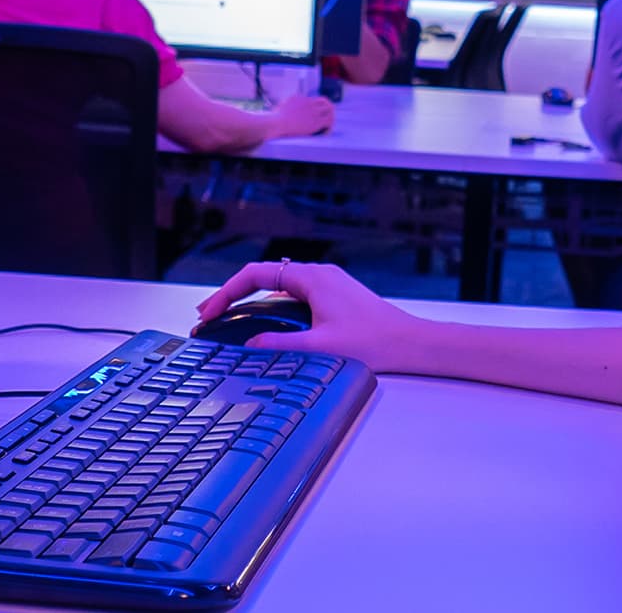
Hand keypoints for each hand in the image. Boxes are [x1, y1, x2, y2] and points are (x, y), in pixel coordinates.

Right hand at [195, 260, 418, 366]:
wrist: (411, 343)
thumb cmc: (374, 342)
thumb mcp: (320, 347)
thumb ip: (280, 345)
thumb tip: (249, 346)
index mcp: (312, 278)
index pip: (256, 274)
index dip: (227, 292)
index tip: (209, 312)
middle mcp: (318, 275)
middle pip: (264, 278)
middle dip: (234, 296)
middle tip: (210, 317)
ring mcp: (327, 285)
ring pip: (279, 289)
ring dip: (253, 304)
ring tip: (230, 323)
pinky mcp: (334, 298)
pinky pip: (294, 298)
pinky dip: (273, 309)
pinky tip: (265, 328)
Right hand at [268, 95, 335, 136]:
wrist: (278, 122)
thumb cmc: (275, 118)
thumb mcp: (281, 106)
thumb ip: (287, 105)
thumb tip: (284, 107)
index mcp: (301, 98)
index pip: (314, 99)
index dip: (316, 107)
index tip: (315, 114)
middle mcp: (309, 102)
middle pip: (325, 101)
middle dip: (327, 109)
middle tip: (325, 118)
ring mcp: (314, 111)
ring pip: (330, 109)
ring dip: (330, 117)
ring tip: (326, 126)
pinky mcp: (316, 121)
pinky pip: (329, 121)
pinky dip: (329, 127)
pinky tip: (324, 133)